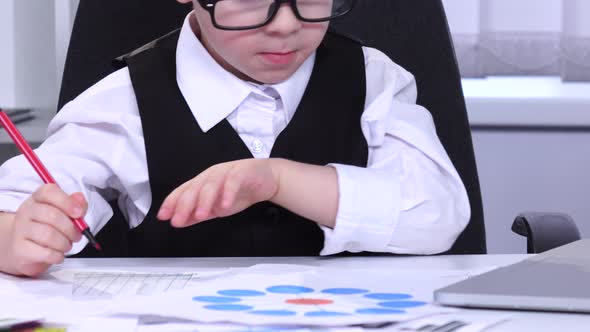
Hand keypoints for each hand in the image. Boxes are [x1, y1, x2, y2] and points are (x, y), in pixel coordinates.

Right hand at [2, 184, 85, 276]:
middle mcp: (26, 211)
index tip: (79, 213)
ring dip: (64, 243)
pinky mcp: (19, 249)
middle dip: (71, 228)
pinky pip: (45, 253)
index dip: (67, 201)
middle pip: (52, 215)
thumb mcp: (63, 213)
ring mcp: (20, 230)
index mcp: (38, 199)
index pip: (49, 192)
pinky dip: (57, 255)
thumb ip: (76, 205)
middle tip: (77, 236)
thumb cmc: (48, 228)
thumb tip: (79, 198)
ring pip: (48, 235)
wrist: (23, 249)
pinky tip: (58, 255)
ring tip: (67, 246)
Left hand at [157, 159, 279, 226]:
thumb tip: (179, 221)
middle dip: (184, 204)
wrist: (267, 178)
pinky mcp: (242, 173)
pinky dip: (227, 193)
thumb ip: (198, 214)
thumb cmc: (240, 191)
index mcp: (203, 182)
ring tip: (200, 215)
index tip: (163, 216)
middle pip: (194, 188)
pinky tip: (224, 206)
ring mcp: (227, 172)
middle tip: (178, 220)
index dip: (171, 203)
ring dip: (204, 201)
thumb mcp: (216, 207)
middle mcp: (211, 175)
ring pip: (211, 185)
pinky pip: (233, 182)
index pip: (183, 191)